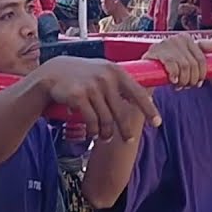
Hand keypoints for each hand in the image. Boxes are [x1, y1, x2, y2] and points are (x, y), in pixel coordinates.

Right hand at [36, 56, 160, 141]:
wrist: (54, 73)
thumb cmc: (82, 75)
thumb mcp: (103, 73)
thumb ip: (119, 84)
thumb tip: (142, 99)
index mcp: (116, 71)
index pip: (138, 93)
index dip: (149, 109)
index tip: (157, 123)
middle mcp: (106, 78)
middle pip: (121, 112)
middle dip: (125, 129)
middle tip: (128, 140)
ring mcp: (92, 86)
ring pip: (106, 119)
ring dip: (106, 133)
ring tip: (105, 137)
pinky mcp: (78, 96)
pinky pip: (91, 121)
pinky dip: (93, 130)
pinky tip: (92, 133)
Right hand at [142, 34, 211, 88]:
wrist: (145, 69)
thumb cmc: (167, 64)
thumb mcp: (184, 57)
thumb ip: (199, 49)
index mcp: (186, 38)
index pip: (201, 59)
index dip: (201, 74)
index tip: (198, 83)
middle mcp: (177, 38)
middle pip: (193, 64)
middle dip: (191, 79)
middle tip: (185, 86)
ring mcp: (165, 43)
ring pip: (184, 66)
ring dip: (183, 80)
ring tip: (178, 84)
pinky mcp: (155, 52)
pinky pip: (172, 65)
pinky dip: (174, 75)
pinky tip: (172, 80)